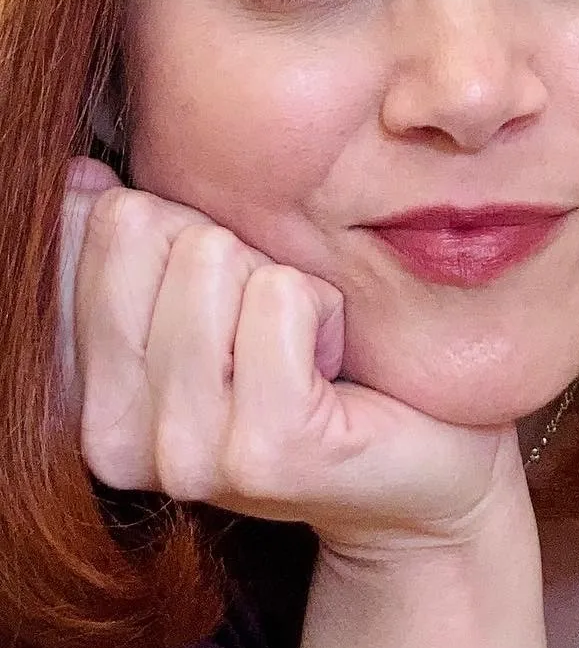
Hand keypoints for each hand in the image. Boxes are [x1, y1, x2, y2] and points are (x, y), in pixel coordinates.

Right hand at [63, 158, 526, 558]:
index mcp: (83, 394)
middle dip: (235, 253)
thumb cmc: (321, 370)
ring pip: (215, 258)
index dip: (186, 231)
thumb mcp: (212, 304)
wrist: (425, 471)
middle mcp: (111, 438)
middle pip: (155, 230)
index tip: (227, 304)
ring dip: (286, 285)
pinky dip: (325, 308)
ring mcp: (184, 454)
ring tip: (305, 354)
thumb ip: (137, 250)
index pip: (102, 224)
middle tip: (275, 333)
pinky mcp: (265, 451)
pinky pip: (281, 296)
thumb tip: (84, 176)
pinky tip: (335, 370)